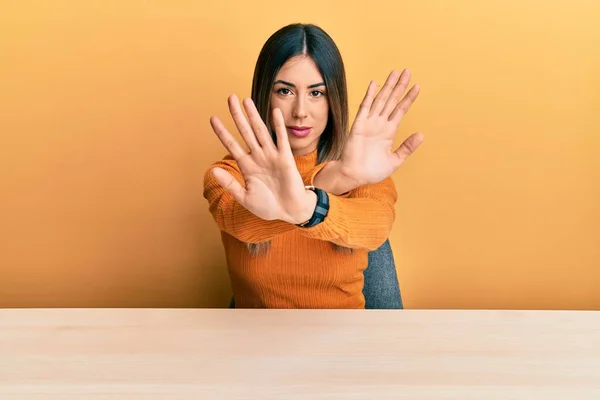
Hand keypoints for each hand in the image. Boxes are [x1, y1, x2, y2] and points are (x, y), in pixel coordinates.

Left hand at [209, 95, 315, 224]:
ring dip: (253, 116)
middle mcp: (258, 157)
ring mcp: (272, 156)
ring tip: (246, 100)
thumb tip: (213, 170)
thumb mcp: (245, 197)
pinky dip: (278, 126)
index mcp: (247, 166)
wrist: (289, 212)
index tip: (212, 118)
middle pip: (245, 132)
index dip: (222, 132)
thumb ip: (230, 184)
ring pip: (260, 131)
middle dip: (237, 116)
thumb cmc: (269, 206)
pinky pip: (281, 139)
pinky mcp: (285, 158)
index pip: (232, 145)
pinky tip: (274, 112)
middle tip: (230, 98)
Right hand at [339, 69, 423, 186]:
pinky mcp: (359, 125)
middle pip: (392, 100)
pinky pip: (365, 107)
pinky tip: (374, 84)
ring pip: (380, 100)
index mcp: (389, 131)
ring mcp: (369, 123)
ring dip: (387, 86)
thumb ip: (407, 147)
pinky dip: (370, 95)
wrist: (354, 176)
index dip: (408, 98)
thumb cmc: (372, 170)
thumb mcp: (395, 160)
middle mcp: (380, 124)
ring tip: (395, 73)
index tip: (417, 86)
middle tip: (407, 71)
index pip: (400, 110)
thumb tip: (421, 135)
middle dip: (399, 86)